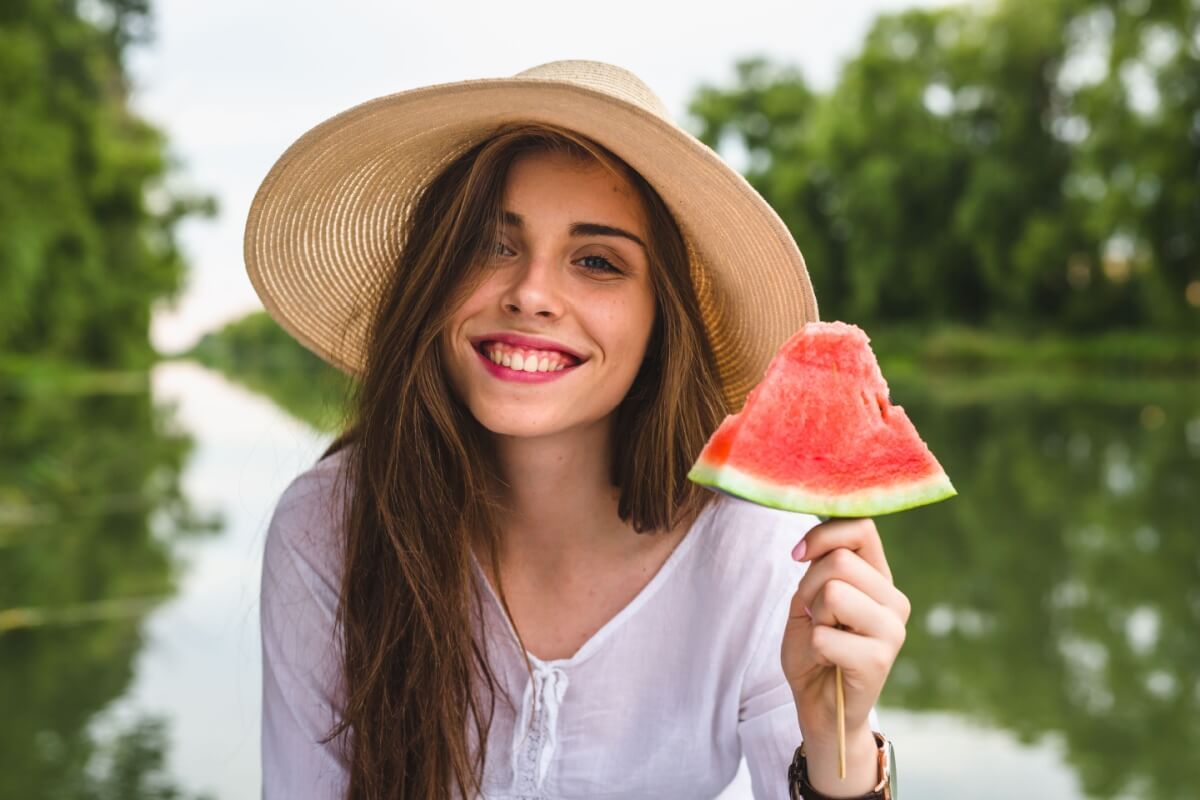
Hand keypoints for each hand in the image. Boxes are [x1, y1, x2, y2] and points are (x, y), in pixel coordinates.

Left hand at [781, 518, 909, 789]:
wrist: (819, 705)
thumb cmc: (814, 648)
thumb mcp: (810, 597)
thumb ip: (820, 566)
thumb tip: (813, 544)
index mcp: (879, 578)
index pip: (861, 527)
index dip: (822, 533)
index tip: (798, 555)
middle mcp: (895, 600)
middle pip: (839, 560)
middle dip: (809, 585)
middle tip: (813, 615)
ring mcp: (893, 630)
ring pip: (834, 592)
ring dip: (814, 616)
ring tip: (823, 636)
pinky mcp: (879, 660)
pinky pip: (825, 635)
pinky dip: (814, 647)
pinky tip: (827, 660)